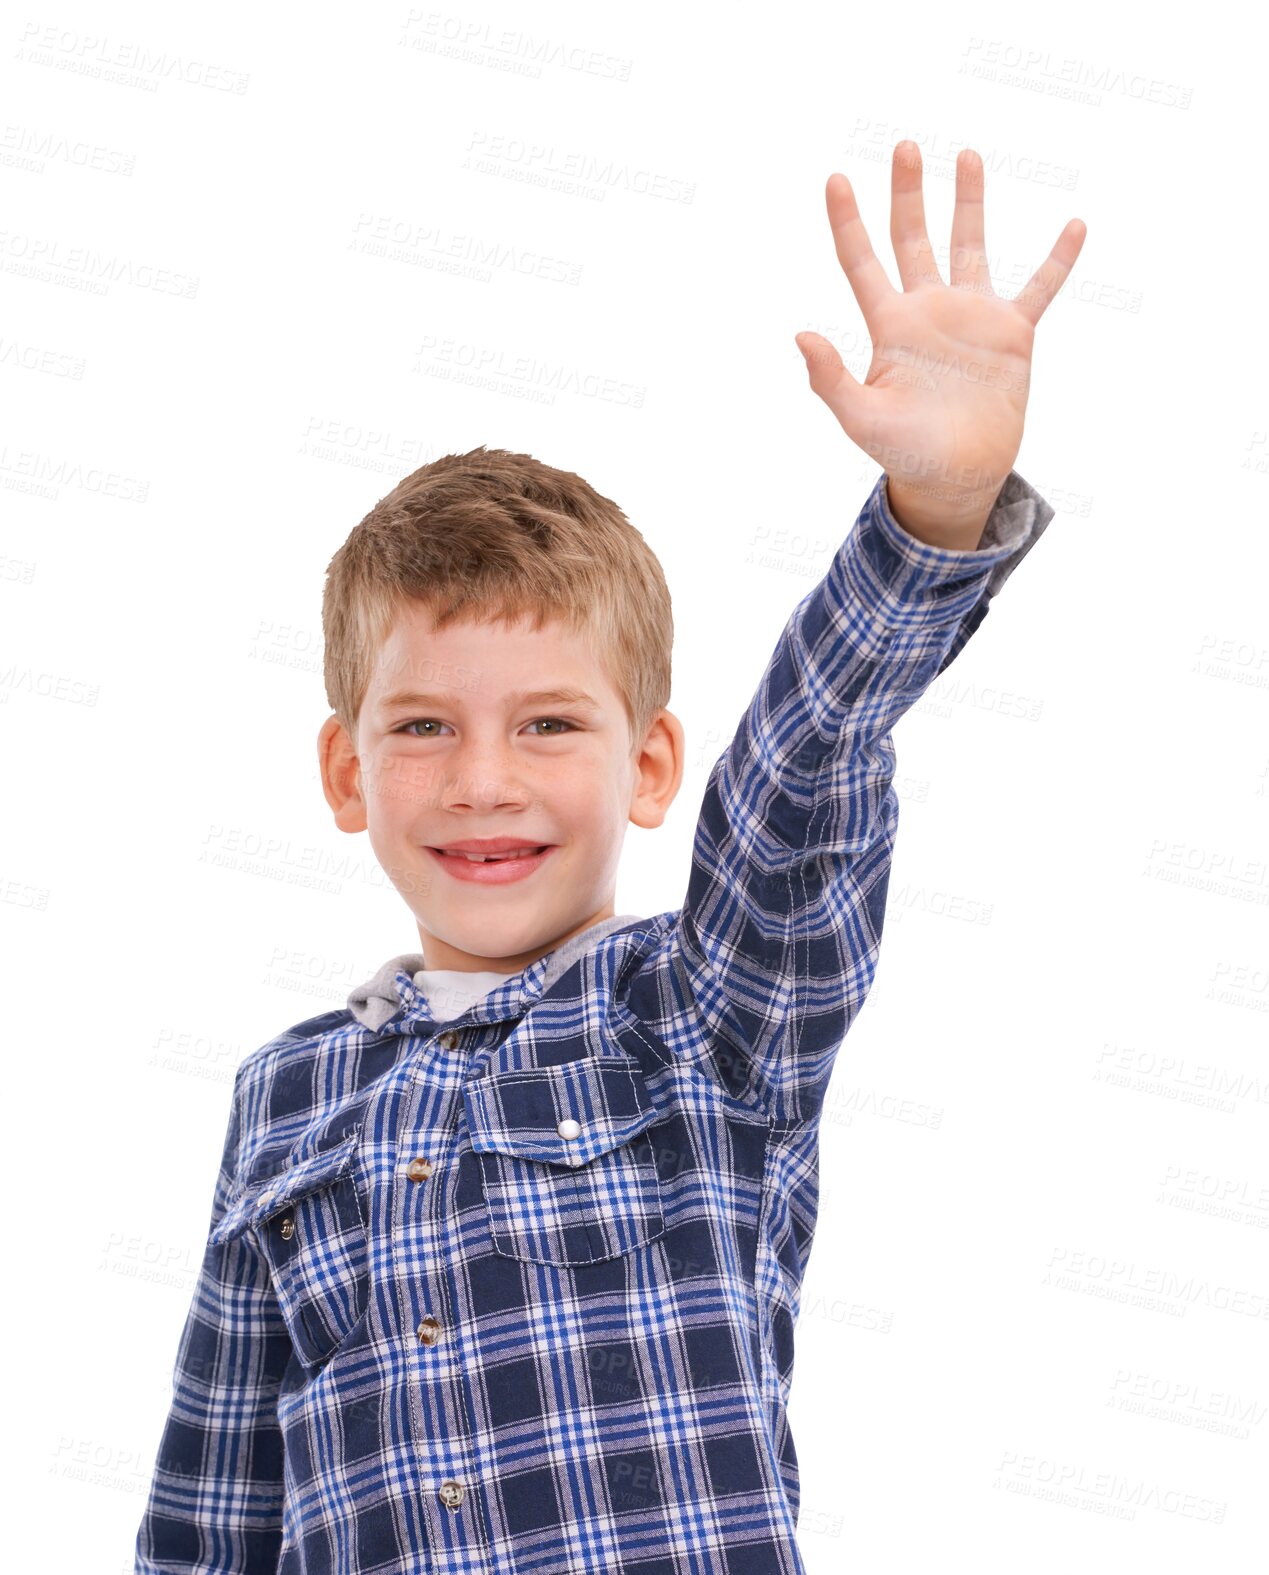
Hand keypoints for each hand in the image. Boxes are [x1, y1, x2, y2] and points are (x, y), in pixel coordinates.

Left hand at [795, 141, 1085, 548]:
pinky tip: (1075, 225)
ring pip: (969, 246)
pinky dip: (1057, 260)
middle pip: (913, 238)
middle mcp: (928, 311)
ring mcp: (971, 318)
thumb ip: (830, 378)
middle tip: (905, 146)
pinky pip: (1038, 288)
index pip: (862, 262)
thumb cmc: (903, 453)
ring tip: (968, 155)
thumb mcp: (860, 419)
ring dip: (968, 203)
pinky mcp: (1011, 335)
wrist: (954, 478)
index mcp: (890, 326)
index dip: (847, 222)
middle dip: (908, 193)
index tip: (835, 179)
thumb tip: (800, 333)